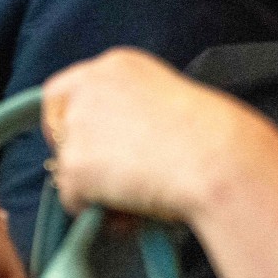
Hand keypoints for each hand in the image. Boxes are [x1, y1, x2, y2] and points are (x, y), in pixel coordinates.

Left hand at [43, 48, 277, 223]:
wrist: (219, 159)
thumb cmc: (212, 139)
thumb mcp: (166, 104)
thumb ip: (131, 115)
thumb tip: (108, 154)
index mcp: (115, 65)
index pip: (63, 91)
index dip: (69, 124)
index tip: (87, 148)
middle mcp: (89, 85)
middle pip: (58, 128)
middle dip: (78, 159)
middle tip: (109, 184)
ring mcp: (78, 124)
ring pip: (66, 168)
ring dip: (95, 190)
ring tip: (136, 203)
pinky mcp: (75, 165)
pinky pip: (72, 201)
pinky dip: (95, 213)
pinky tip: (130, 213)